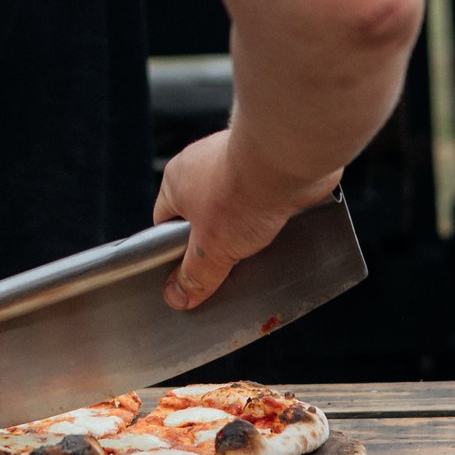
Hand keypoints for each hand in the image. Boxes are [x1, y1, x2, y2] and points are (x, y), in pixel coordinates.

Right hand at [151, 130, 339, 309]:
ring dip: (245, 223)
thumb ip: (194, 274)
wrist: (289, 158)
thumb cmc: (243, 189)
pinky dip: (267, 209)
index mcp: (175, 180)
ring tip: (256, 239)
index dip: (175, 250)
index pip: (164, 223)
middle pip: (200, 214)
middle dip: (215, 238)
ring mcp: (234, 159)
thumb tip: (177, 296)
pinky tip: (276, 222)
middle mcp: (201, 164)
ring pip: (233, 205)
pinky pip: (260, 194)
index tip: (189, 269)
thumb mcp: (211, 248)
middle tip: (227, 258)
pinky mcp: (266, 161)